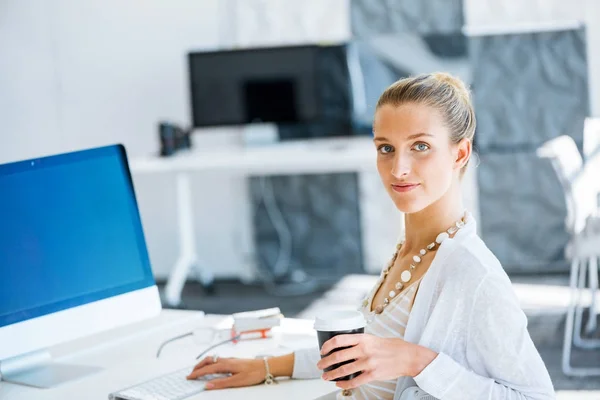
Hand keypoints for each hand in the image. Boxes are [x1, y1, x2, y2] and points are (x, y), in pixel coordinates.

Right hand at [187, 356, 264, 389]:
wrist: (266, 366)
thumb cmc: (254, 373)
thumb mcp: (237, 381)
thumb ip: (221, 383)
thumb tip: (207, 385)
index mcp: (226, 365)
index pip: (207, 369)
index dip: (197, 373)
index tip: (189, 377)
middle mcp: (227, 360)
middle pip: (208, 361)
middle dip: (198, 367)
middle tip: (191, 374)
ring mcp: (231, 359)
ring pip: (213, 359)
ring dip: (204, 364)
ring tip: (199, 370)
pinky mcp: (234, 361)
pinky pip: (219, 360)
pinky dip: (211, 363)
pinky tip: (213, 368)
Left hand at [316, 334, 437, 389]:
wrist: (409, 357)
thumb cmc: (394, 347)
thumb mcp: (375, 338)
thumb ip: (361, 342)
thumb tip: (347, 346)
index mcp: (363, 339)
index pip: (339, 340)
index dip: (327, 345)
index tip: (322, 350)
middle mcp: (364, 350)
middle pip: (338, 356)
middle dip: (325, 362)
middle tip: (320, 365)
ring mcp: (368, 363)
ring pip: (343, 370)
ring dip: (331, 374)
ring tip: (325, 376)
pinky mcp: (373, 375)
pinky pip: (354, 381)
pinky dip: (344, 383)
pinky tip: (339, 383)